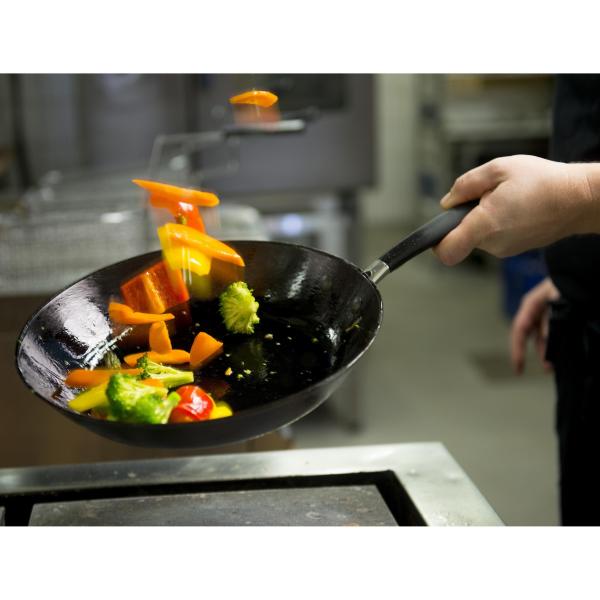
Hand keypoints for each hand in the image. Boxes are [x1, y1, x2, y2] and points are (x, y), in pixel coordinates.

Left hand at [433, 155, 599, 265]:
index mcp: (485, 225)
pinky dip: (498, 222)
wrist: (580, 199)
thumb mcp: (499, 169)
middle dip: (467, 216)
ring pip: (479, 235)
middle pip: (462, 236)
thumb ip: (466, 185)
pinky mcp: (515, 248)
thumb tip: (447, 202)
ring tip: (508, 198)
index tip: (437, 231)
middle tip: (488, 195)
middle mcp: (493, 244)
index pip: (447, 251)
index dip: (436, 243)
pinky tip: (517, 207)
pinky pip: (495, 236)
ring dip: (484, 218)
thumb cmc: (544, 182)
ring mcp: (505, 249)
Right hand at [510, 277, 559, 374]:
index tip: (518, 368)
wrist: (581, 270)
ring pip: (542, 335)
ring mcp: (545, 311)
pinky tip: (560, 350)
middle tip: (547, 369)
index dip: (517, 350)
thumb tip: (546, 338)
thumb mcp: (558, 299)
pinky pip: (552, 331)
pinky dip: (555, 342)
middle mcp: (535, 309)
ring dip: (548, 349)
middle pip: (531, 336)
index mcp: (530, 304)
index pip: (519, 330)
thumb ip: (550, 319)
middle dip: (538, 353)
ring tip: (555, 363)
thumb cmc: (567, 280)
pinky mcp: (555, 314)